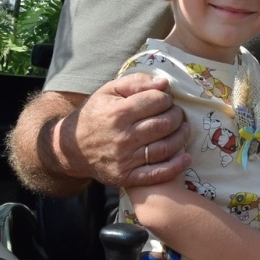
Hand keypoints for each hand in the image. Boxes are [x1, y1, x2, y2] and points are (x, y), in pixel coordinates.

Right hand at [65, 71, 186, 186]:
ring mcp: (126, 159)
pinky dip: (176, 166)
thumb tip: (164, 83)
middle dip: (177, 116)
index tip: (166, 100)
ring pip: (166, 147)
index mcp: (118, 113)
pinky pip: (158, 173)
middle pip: (165, 124)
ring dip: (181, 137)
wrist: (72, 148)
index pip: (156, 101)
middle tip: (177, 114)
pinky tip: (186, 157)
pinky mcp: (127, 177)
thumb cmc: (95, 115)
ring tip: (183, 130)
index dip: (166, 99)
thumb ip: (136, 83)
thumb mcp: (108, 91)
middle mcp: (123, 137)